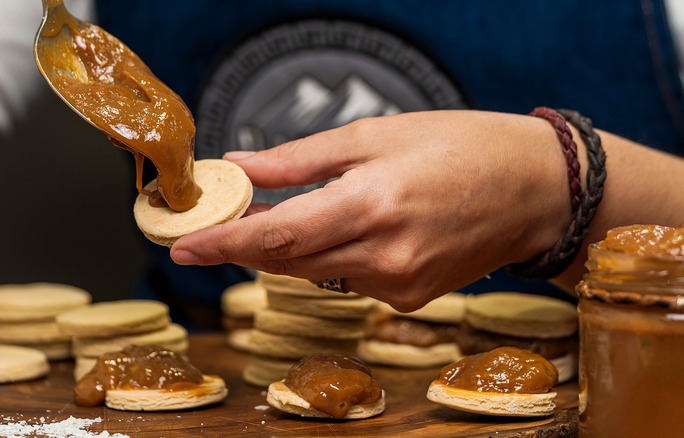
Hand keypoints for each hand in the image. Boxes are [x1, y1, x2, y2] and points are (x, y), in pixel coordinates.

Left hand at [171, 110, 571, 310]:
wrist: (534, 190)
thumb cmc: (462, 148)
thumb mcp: (376, 136)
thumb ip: (300, 160)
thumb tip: (242, 167)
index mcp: (372, 204)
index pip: (277, 236)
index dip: (224, 244)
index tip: (184, 248)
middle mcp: (384, 256)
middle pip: (288, 261)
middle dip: (247, 245)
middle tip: (218, 224)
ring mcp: (399, 284)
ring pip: (316, 272)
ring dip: (289, 249)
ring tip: (280, 216)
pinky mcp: (410, 298)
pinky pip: (348, 280)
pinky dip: (331, 257)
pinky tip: (344, 230)